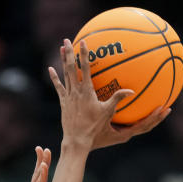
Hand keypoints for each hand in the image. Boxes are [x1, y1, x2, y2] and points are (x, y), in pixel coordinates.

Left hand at [0, 146, 49, 181]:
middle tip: (44, 149)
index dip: (42, 174)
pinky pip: (36, 179)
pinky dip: (39, 170)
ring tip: (42, 150)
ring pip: (36, 174)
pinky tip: (41, 165)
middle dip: (41, 161)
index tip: (44, 164)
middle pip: (37, 175)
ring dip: (40, 162)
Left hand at [49, 38, 169, 150]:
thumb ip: (118, 99)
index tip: (83, 43)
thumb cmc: (94, 128)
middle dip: (69, 53)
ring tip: (60, 48)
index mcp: (86, 92)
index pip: (84, 69)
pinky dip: (54, 78)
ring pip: (64, 74)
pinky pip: (58, 87)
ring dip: (62, 60)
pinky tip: (50, 69)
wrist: (77, 140)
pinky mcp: (63, 102)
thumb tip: (131, 91)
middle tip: (67, 40)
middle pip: (70, 68)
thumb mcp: (107, 113)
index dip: (83, 55)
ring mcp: (68, 96)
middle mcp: (75, 91)